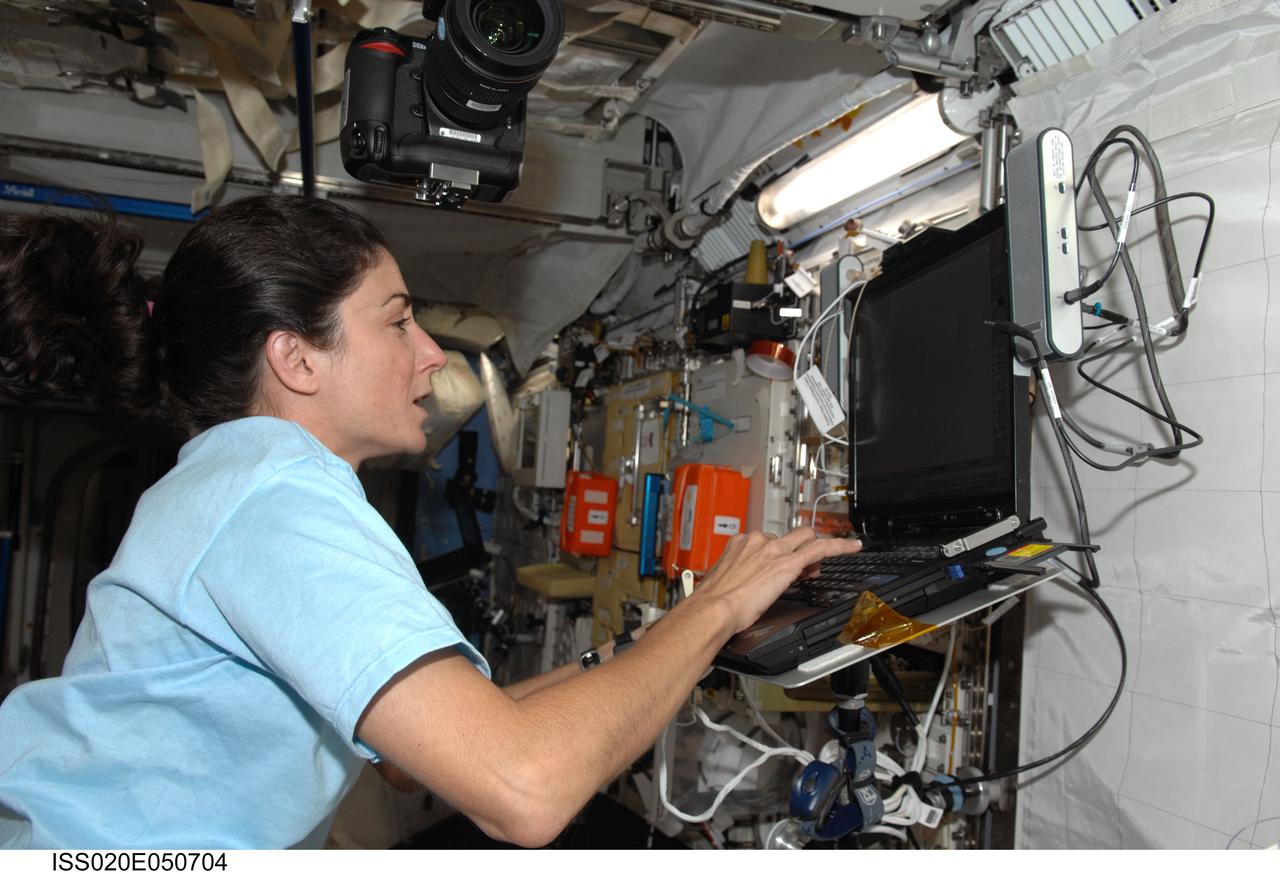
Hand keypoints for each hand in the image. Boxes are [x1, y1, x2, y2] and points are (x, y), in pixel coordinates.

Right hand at [691, 528, 862, 635]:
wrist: (714, 609)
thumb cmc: (714, 602)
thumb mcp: (727, 582)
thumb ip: (742, 576)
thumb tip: (753, 584)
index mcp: (740, 543)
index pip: (770, 540)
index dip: (781, 552)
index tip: (782, 564)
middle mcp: (757, 541)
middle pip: (790, 536)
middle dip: (798, 549)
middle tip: (802, 570)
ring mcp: (774, 549)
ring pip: (806, 538)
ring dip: (813, 553)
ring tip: (813, 573)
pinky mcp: (788, 562)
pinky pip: (821, 548)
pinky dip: (840, 546)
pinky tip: (853, 547)